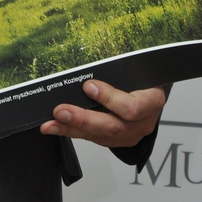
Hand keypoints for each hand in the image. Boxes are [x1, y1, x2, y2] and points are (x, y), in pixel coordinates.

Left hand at [40, 78, 165, 147]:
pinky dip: (71, 131)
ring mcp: (129, 134)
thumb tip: (88, 60)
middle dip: (83, 119)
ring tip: (50, 124)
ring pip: (99, 135)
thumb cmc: (142, 78)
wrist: (149, 93)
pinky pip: (91, 138)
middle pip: (113, 127)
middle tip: (61, 111)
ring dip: (71, 128)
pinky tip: (55, 127)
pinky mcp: (114, 141)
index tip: (88, 86)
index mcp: (152, 101)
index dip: (109, 98)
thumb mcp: (136, 68)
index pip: (132, 107)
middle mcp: (142, 123)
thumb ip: (117, 68)